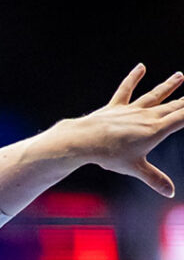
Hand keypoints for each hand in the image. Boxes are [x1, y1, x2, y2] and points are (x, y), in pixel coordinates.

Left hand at [77, 64, 183, 196]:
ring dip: (168, 86)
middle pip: (173, 106)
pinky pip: (126, 90)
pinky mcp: (115, 107)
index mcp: (156, 130)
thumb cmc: (110, 156)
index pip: (183, 118)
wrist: (85, 141)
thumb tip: (170, 192)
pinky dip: (133, 78)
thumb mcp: (136, 169)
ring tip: (180, 76)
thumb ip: (154, 179)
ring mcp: (131, 110)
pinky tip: (140, 67)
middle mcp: (147, 116)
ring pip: (154, 96)